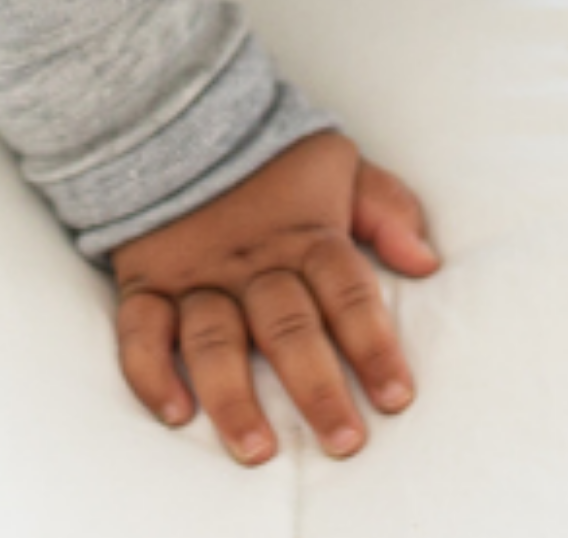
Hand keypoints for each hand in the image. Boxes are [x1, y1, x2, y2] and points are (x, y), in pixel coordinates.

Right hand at [110, 131, 439, 463]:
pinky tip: (175, 412)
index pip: (347, 294)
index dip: (374, 345)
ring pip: (214, 341)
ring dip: (235, 397)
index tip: (396, 397)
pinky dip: (151, 373)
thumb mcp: (341, 165)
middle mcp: (253, 262)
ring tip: (257, 448)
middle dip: (317, 388)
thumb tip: (426, 261)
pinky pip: (141, 332)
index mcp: (305, 235)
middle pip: (287, 328)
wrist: (183, 119)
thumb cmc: (274, 156)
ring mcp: (197, 275)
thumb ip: (387, 209)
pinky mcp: (147, 283)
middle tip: (343, 440)